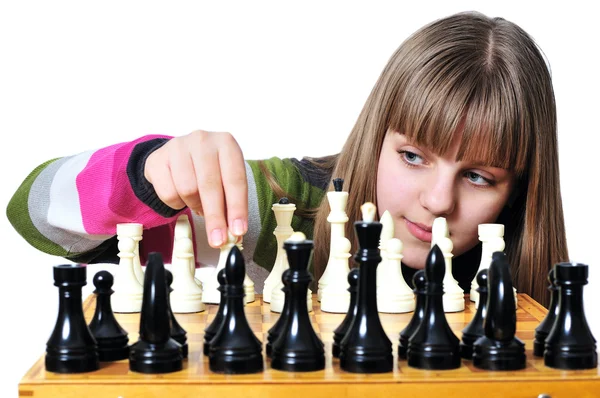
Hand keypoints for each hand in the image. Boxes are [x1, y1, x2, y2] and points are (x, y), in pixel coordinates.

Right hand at [144, 130, 247, 246]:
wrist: (177, 156)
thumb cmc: (209, 170)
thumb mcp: (225, 178)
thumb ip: (231, 202)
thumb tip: (233, 233)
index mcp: (227, 143)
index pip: (235, 180)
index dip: (237, 208)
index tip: (238, 231)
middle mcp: (203, 140)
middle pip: (210, 186)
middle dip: (215, 218)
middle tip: (218, 240)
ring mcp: (178, 146)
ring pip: (188, 190)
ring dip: (195, 206)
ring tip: (198, 204)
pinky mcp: (158, 159)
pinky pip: (168, 193)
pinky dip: (177, 203)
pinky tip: (181, 196)